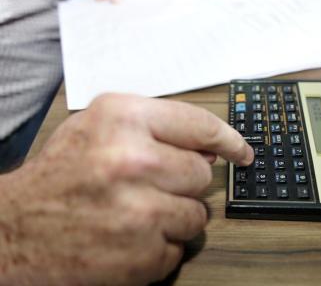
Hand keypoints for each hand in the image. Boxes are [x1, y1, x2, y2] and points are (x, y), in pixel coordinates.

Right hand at [0, 94, 252, 285]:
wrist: (16, 228)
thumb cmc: (62, 171)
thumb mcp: (103, 125)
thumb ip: (157, 125)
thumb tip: (210, 145)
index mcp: (124, 118)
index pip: (200, 125)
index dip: (228, 138)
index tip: (242, 151)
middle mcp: (133, 160)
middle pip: (201, 174)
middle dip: (183, 181)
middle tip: (151, 184)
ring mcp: (138, 212)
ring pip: (197, 215)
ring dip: (175, 215)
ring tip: (137, 210)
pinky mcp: (139, 256)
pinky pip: (179, 249)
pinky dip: (161, 244)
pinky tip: (129, 235)